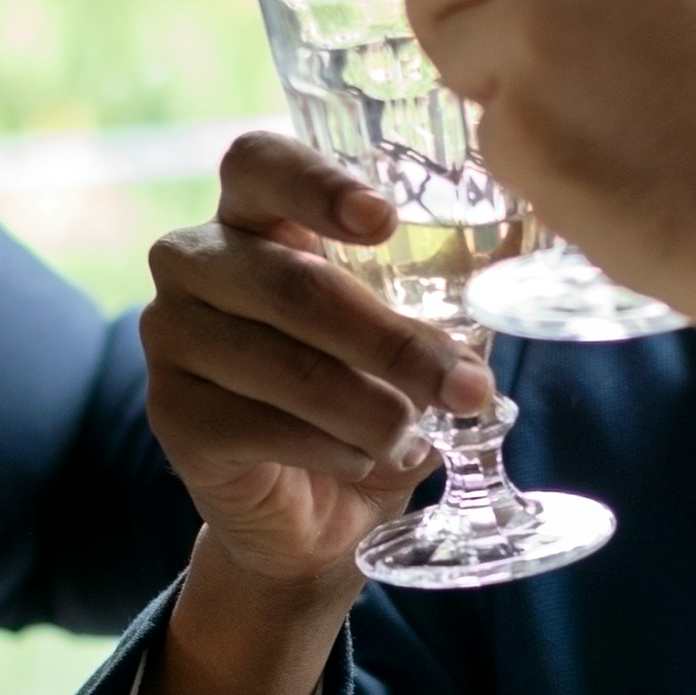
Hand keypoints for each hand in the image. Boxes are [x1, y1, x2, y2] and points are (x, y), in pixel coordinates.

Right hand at [129, 134, 487, 694]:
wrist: (324, 532)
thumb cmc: (380, 413)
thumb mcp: (423, 351)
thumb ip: (449, 304)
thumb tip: (523, 279)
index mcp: (261, 227)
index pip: (256, 163)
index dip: (312, 180)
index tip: (385, 218)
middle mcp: (200, 271)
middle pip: (268, 267)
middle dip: (372, 322)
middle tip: (457, 372)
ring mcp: (173, 345)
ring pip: (256, 341)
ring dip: (356, 386)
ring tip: (428, 425)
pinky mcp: (173, 422)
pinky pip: (238, 415)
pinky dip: (320, 438)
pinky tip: (377, 462)